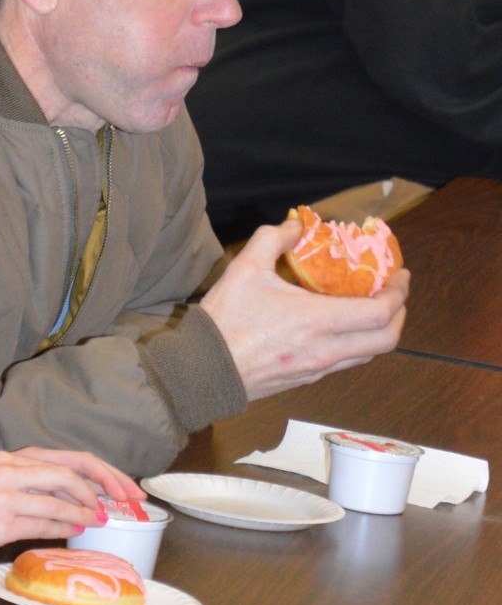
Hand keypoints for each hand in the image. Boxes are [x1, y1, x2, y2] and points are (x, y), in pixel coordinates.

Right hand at [0, 449, 145, 557]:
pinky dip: (63, 527)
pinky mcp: (0, 519)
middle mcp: (10, 468)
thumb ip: (20, 480)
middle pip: (71, 470)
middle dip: (106, 485)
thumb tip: (60, 499)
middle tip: (126, 502)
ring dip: (87, 511)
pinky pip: (42, 523)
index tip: (123, 486)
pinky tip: (75, 531)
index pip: (67, 457)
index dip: (101, 470)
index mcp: (9, 456)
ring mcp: (6, 493)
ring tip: (101, 519)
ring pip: (60, 498)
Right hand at [200, 218, 408, 400]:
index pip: (380, 312)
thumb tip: (296, 225)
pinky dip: (355, 344)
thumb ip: (273, 238)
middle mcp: (325, 349)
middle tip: (392, 294)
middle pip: (386, 340)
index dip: (399, 293)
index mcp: (316, 320)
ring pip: (368, 354)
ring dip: (379, 332)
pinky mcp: (306, 379)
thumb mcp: (245, 268)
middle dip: (399, 315)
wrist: (204, 369)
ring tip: (370, 309)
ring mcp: (317, 369)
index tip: (400, 275)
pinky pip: (345, 362)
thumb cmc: (226, 319)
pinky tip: (339, 327)